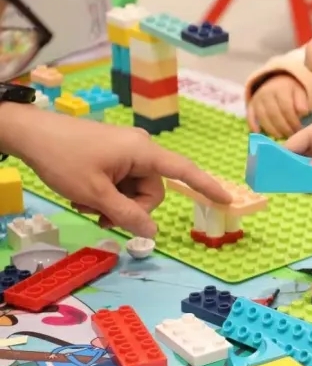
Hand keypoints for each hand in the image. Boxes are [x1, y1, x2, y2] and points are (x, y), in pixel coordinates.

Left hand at [5, 104, 231, 237]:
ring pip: (135, 188)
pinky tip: (86, 194)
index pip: (183, 171)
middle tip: (102, 215)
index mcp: (143, 152)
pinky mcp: (113, 153)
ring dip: (115, 203)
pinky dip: (109, 193)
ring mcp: (126, 150)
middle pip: (152, 190)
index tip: (226, 199)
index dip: (206, 186)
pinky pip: (123, 180)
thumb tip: (152, 232)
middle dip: (131, 208)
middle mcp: (140, 148)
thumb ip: (126, 214)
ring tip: (87, 203)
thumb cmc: (64, 160)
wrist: (31, 134)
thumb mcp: (94, 195)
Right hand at [247, 74, 309, 138]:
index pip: (286, 108)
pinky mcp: (250, 106)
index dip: (293, 121)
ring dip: (272, 130)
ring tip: (281, 136)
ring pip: (262, 117)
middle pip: (274, 114)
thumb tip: (303, 112)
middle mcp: (266, 93)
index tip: (299, 129)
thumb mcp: (299, 92)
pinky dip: (253, 126)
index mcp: (280, 89)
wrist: (276, 82)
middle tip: (291, 135)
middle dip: (283, 127)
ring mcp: (256, 99)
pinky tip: (259, 133)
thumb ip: (302, 102)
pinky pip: (250, 117)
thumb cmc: (291, 91)